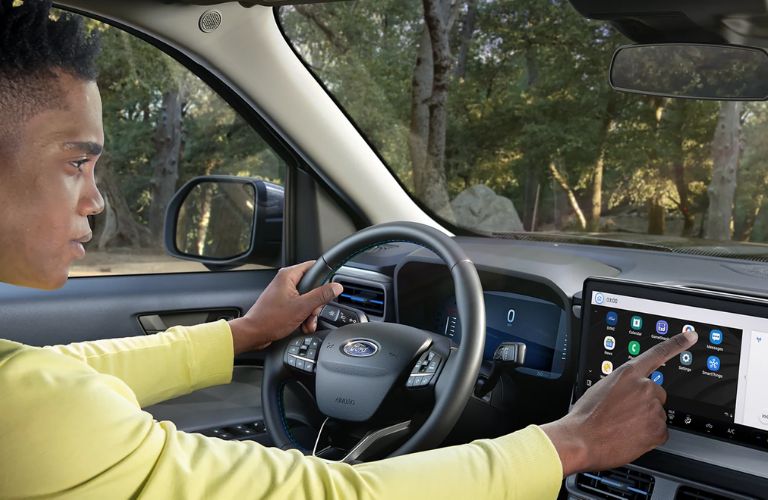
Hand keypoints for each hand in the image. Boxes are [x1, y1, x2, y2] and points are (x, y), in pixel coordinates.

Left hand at [227, 261, 342, 353]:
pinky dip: (303, 316)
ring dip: (310, 313)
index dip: (324, 277)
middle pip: (312, 286)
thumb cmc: (270, 319)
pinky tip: (302, 325)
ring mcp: (284, 293)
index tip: (330, 287)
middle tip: (312, 312)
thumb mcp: (302, 307)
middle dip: (316, 303)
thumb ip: (321, 295)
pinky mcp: (283, 303)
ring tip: (306, 322)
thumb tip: (336, 287)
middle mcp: (286, 281)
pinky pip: (300, 306)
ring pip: (307, 299)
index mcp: (288, 276)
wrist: (254, 334)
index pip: (313, 266)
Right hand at [542, 329, 697, 475]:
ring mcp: (653, 408)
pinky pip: (660, 432)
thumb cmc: (586, 416)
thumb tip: (630, 392)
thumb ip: (622, 385)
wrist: (581, 440)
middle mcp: (644, 387)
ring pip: (657, 414)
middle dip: (646, 403)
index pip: (657, 354)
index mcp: (628, 373)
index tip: (691, 336)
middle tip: (626, 414)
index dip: (677, 343)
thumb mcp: (600, 389)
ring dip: (645, 421)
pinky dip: (648, 436)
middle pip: (657, 393)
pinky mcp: (658, 430)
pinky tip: (631, 436)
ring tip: (623, 426)